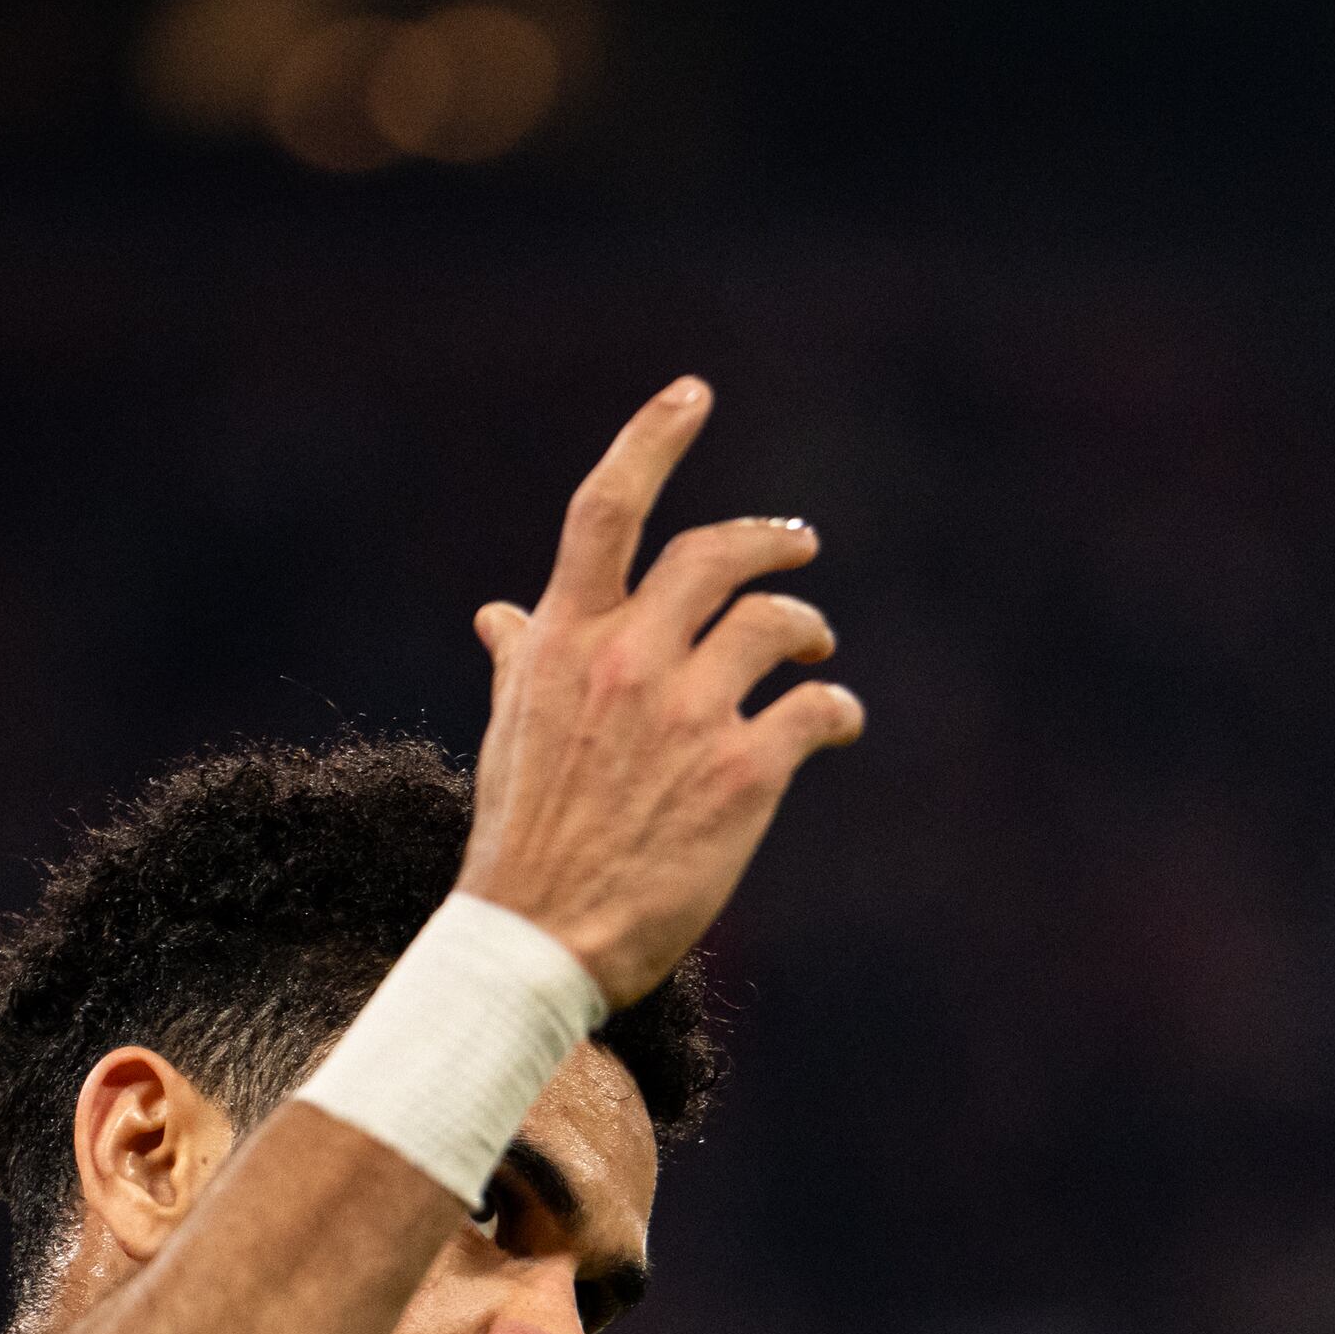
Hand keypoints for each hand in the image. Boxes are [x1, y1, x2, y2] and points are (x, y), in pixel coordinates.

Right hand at [455, 378, 865, 1006]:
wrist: (536, 939)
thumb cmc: (520, 839)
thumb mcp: (508, 732)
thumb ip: (520, 660)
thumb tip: (498, 614)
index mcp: (563, 639)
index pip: (607, 509)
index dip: (651, 439)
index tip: (693, 394)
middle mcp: (627, 658)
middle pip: (716, 556)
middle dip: (769, 542)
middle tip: (799, 545)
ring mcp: (687, 713)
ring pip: (775, 624)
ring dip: (806, 628)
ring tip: (813, 650)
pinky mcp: (743, 773)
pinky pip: (816, 709)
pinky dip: (836, 709)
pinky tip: (836, 723)